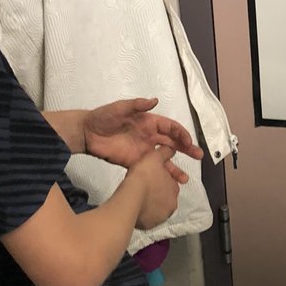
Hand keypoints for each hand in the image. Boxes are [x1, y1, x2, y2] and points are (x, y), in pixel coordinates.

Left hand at [83, 98, 202, 169]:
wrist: (87, 133)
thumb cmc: (103, 117)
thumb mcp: (119, 108)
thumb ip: (137, 105)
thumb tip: (155, 100)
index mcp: (148, 122)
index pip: (170, 127)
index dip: (181, 134)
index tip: (189, 142)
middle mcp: (149, 136)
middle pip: (172, 143)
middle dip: (186, 149)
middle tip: (198, 156)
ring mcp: (143, 151)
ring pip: (164, 159)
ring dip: (175, 168)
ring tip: (185, 179)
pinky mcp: (134, 163)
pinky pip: (151, 169)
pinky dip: (160, 176)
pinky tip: (167, 184)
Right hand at [128, 145, 185, 229]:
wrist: (131, 196)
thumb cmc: (143, 177)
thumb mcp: (154, 158)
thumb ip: (164, 152)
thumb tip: (170, 148)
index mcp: (174, 187)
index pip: (170, 183)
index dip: (159, 179)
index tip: (150, 178)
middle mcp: (172, 203)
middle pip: (164, 197)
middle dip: (156, 193)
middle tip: (143, 188)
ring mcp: (162, 216)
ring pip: (157, 209)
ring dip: (150, 205)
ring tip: (138, 199)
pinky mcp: (150, 225)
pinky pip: (148, 220)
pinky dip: (143, 215)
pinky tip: (135, 209)